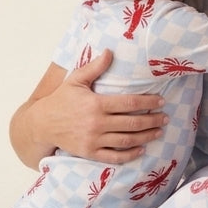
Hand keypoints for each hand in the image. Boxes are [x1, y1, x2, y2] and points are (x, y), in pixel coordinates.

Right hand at [52, 49, 166, 163]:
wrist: (42, 124)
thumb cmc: (61, 99)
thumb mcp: (76, 80)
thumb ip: (95, 67)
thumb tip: (110, 52)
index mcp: (96, 103)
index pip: (129, 102)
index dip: (148, 102)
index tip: (160, 101)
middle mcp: (97, 123)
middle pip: (132, 122)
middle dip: (152, 120)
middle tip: (165, 117)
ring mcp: (94, 140)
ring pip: (127, 140)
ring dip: (146, 136)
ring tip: (159, 132)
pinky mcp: (90, 153)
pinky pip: (114, 156)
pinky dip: (129, 154)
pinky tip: (141, 149)